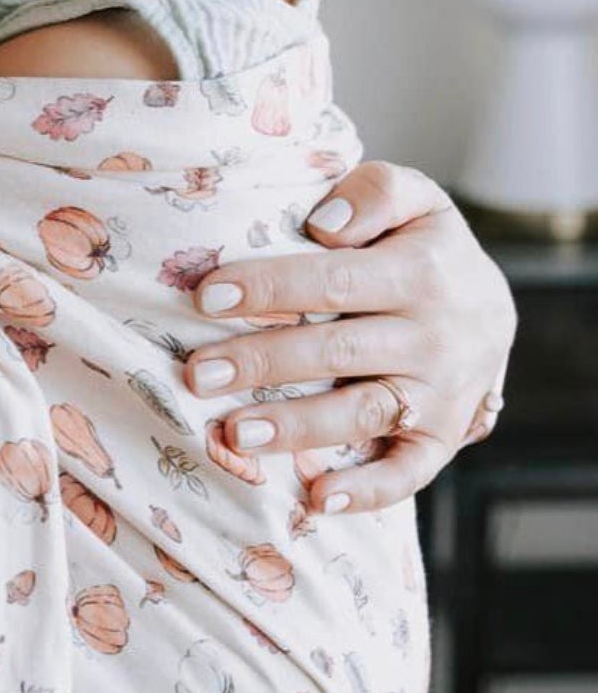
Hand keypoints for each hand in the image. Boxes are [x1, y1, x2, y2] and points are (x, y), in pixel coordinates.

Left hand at [182, 162, 515, 513]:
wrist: (494, 309)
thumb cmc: (426, 248)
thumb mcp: (416, 199)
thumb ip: (376, 193)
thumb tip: (323, 226)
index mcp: (421, 273)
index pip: (334, 281)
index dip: (269, 287)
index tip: (207, 296)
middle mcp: (435, 338)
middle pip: (337, 352)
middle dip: (262, 362)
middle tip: (197, 373)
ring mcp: (441, 396)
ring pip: (363, 415)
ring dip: (297, 428)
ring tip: (233, 433)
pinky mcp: (442, 441)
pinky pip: (408, 474)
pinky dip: (366, 493)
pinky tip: (315, 500)